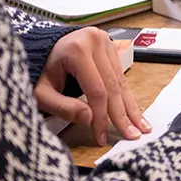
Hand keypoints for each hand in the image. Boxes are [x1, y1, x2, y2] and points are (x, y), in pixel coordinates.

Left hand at [35, 27, 149, 145]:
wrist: (40, 49)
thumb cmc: (39, 72)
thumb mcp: (41, 93)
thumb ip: (63, 107)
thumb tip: (90, 119)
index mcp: (77, 50)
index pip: (96, 90)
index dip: (101, 117)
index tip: (102, 138)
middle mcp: (95, 41)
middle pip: (113, 86)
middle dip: (122, 115)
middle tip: (133, 136)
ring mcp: (105, 42)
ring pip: (121, 82)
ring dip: (130, 107)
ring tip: (142, 127)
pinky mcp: (111, 46)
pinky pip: (120, 76)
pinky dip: (126, 96)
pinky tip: (134, 112)